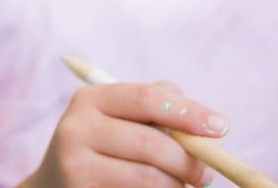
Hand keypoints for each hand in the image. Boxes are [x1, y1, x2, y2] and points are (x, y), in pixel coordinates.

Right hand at [19, 80, 228, 187]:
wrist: (54, 187)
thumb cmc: (103, 150)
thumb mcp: (118, 120)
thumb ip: (156, 106)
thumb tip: (203, 119)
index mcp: (90, 99)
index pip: (146, 99)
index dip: (188, 113)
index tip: (222, 128)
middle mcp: (77, 128)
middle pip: (151, 142)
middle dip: (188, 161)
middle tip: (206, 176)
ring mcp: (75, 165)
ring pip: (148, 178)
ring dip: (177, 186)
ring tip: (181, 187)